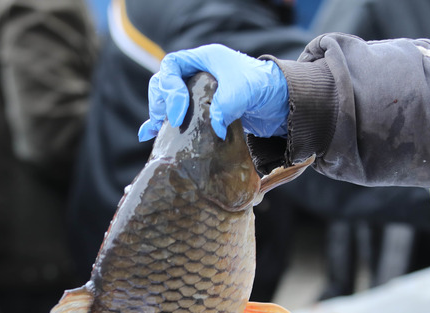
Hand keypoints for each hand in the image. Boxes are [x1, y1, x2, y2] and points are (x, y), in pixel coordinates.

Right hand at [138, 44, 289, 140]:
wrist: (280, 102)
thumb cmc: (263, 87)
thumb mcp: (243, 93)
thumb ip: (225, 107)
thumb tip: (214, 128)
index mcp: (205, 59)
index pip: (171, 65)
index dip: (169, 87)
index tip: (178, 111)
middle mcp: (197, 73)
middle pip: (164, 82)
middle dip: (161, 102)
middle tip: (169, 121)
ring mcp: (197, 92)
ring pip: (166, 99)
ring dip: (159, 114)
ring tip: (159, 130)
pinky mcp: (200, 111)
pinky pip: (172, 114)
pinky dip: (159, 123)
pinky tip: (148, 135)